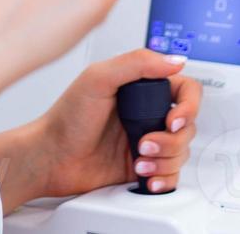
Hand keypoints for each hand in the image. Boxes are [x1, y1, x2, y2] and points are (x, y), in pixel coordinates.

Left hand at [33, 49, 201, 197]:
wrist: (50, 158)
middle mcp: (146, 113)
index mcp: (140, 88)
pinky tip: (146, 177)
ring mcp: (146, 141)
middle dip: (172, 140)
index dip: (189, 106)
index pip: (185, 89)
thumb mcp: (97, 79)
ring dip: (165, 160)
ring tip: (139, 161)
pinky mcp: (143, 166)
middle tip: (145, 144)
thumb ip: (137, 63)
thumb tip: (175, 60)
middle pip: (188, 126)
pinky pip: (170, 175)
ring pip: (181, 152)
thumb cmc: (66, 118)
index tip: (173, 120)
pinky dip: (164, 180)